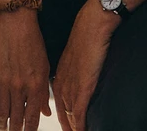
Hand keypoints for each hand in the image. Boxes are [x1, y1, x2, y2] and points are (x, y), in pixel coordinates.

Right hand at [0, 10, 50, 130]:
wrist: (16, 22)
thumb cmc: (33, 42)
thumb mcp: (45, 67)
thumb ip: (44, 91)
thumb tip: (45, 112)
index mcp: (37, 85)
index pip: (33, 116)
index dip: (31, 129)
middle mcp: (21, 86)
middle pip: (17, 116)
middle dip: (17, 130)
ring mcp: (5, 81)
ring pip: (3, 110)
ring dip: (3, 125)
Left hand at [53, 3, 117, 130]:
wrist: (90, 26)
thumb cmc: (84, 39)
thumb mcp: (74, 60)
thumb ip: (73, 74)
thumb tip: (78, 84)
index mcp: (58, 77)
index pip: (56, 105)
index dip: (61, 118)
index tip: (62, 128)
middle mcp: (62, 84)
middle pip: (62, 113)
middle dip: (66, 126)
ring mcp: (72, 86)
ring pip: (69, 115)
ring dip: (73, 128)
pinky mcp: (82, 86)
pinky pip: (79, 111)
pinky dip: (79, 124)